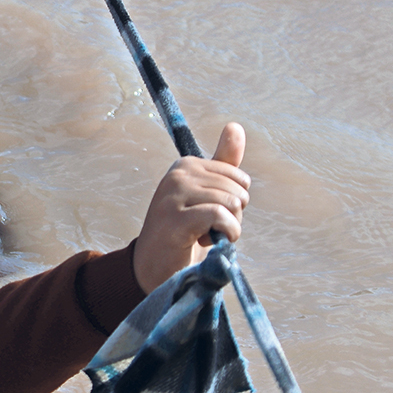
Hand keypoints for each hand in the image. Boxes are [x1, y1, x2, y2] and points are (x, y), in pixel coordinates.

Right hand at [131, 123, 250, 293]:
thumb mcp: (206, 195)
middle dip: (233, 216)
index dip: (233, 202)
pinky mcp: (175, 219)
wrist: (155, 266)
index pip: (237, 178)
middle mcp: (177, 174)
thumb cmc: (184, 231)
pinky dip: (227, 234)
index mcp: (185, 165)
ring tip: (205, 236)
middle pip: (237, 190)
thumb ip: (223, 163)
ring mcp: (173, 195)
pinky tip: (208, 242)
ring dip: (229, 228)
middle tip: (208, 230)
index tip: (210, 215)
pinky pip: (220, 216)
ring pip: (231, 203)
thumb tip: (236, 126)